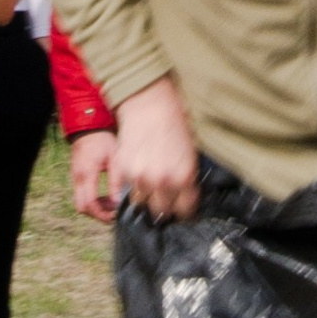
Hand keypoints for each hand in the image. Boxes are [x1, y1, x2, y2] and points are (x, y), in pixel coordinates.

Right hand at [67, 128, 114, 225]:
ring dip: (95, 208)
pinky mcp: (77, 178)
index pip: (89, 203)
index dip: (102, 214)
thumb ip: (116, 181)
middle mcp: (77, 178)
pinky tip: (106, 197)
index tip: (114, 215)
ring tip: (112, 204)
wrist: (87, 127)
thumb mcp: (114, 159)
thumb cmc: (102, 140)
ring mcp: (75, 178)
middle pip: (82, 207)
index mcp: (87, 174)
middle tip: (113, 213)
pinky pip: (81, 195)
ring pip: (80, 203)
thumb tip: (118, 201)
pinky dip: (92, 201)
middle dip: (97, 214)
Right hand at [107, 76, 199, 219]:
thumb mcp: (190, 155)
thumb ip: (187, 179)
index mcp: (184, 177)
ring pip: (143, 204)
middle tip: (167, 199)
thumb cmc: (174, 125)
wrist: (150, 105)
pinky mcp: (125, 172)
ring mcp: (142, 178)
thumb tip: (185, 198)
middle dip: (166, 207)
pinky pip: (129, 191)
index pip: (185, 210)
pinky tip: (141, 175)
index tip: (183, 209)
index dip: (184, 211)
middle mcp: (163, 182)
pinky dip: (135, 187)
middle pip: (162, 212)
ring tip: (152, 186)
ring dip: (148, 198)